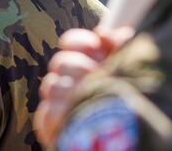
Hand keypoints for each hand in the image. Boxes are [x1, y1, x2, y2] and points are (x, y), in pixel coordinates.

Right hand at [34, 27, 133, 147]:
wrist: (122, 139)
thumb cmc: (124, 105)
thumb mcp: (125, 71)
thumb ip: (121, 49)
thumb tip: (113, 32)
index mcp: (86, 64)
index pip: (70, 43)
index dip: (80, 41)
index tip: (97, 44)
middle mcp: (67, 80)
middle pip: (59, 62)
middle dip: (79, 66)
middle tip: (95, 75)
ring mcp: (55, 101)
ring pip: (51, 85)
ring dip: (72, 91)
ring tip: (89, 98)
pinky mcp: (48, 123)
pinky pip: (46, 112)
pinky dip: (60, 113)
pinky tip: (76, 113)